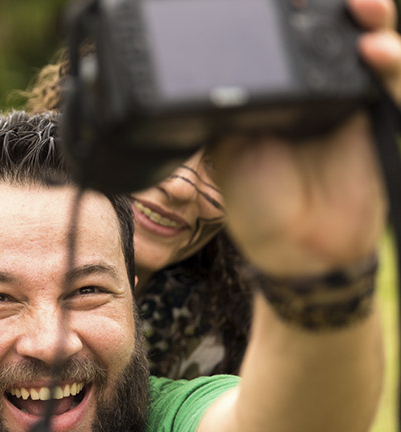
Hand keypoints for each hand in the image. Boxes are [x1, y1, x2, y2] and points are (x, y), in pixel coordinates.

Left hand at [212, 0, 397, 276]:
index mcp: (275, 85)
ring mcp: (352, 98)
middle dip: (341, 4)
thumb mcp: (224, 146)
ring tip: (360, 9)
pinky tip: (373, 52)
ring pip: (376, 43)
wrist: (293, 249)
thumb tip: (207, 64)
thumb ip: (227, 106)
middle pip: (340, 27)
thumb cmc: (255, 199)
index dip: (299, 9)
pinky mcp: (381, 118)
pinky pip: (396, 85)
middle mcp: (317, 84)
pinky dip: (393, 64)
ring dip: (374, 18)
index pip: (293, 33)